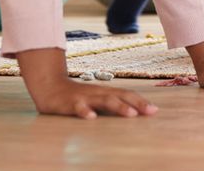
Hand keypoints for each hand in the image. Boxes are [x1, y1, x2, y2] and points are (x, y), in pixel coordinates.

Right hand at [30, 79, 158, 119]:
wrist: (49, 86)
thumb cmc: (77, 96)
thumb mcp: (96, 99)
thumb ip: (111, 105)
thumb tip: (133, 112)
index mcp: (105, 92)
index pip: (127, 95)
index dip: (141, 102)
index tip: (155, 110)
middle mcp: (98, 93)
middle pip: (120, 96)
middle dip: (137, 104)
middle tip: (150, 112)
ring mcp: (84, 97)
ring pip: (103, 101)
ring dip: (118, 107)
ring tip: (131, 114)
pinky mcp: (69, 103)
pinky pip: (77, 107)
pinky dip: (85, 111)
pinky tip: (91, 117)